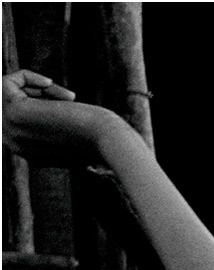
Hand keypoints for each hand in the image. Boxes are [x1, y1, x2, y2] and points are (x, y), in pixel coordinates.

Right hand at [3, 70, 125, 163]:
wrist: (108, 140)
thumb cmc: (100, 137)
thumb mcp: (72, 133)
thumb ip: (56, 125)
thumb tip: (49, 107)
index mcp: (27, 153)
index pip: (19, 118)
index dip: (40, 103)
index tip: (67, 104)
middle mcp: (14, 144)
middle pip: (12, 103)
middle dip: (39, 94)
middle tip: (68, 99)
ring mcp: (11, 130)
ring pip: (10, 93)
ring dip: (39, 88)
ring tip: (67, 97)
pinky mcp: (14, 113)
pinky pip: (6, 82)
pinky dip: (27, 76)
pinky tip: (48, 83)